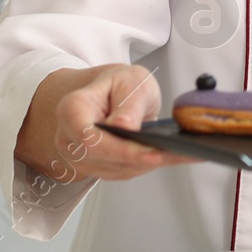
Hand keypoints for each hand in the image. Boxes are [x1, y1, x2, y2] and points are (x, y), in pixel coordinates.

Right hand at [16, 64, 198, 182]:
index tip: (150, 152)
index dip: (120, 150)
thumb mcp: (130, 81)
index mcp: (73, 110)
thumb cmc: (117, 83)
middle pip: (105, 158)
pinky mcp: (98, 167)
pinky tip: (170, 157)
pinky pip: (124, 171)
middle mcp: (70, 138)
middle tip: (175, 155)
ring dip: (149, 164)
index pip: (90, 138)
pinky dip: (148, 165)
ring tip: (181, 156)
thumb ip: (129, 104)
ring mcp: (82, 157)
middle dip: (141, 159)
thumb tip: (125, 126)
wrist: (110, 92)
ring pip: (117, 169)